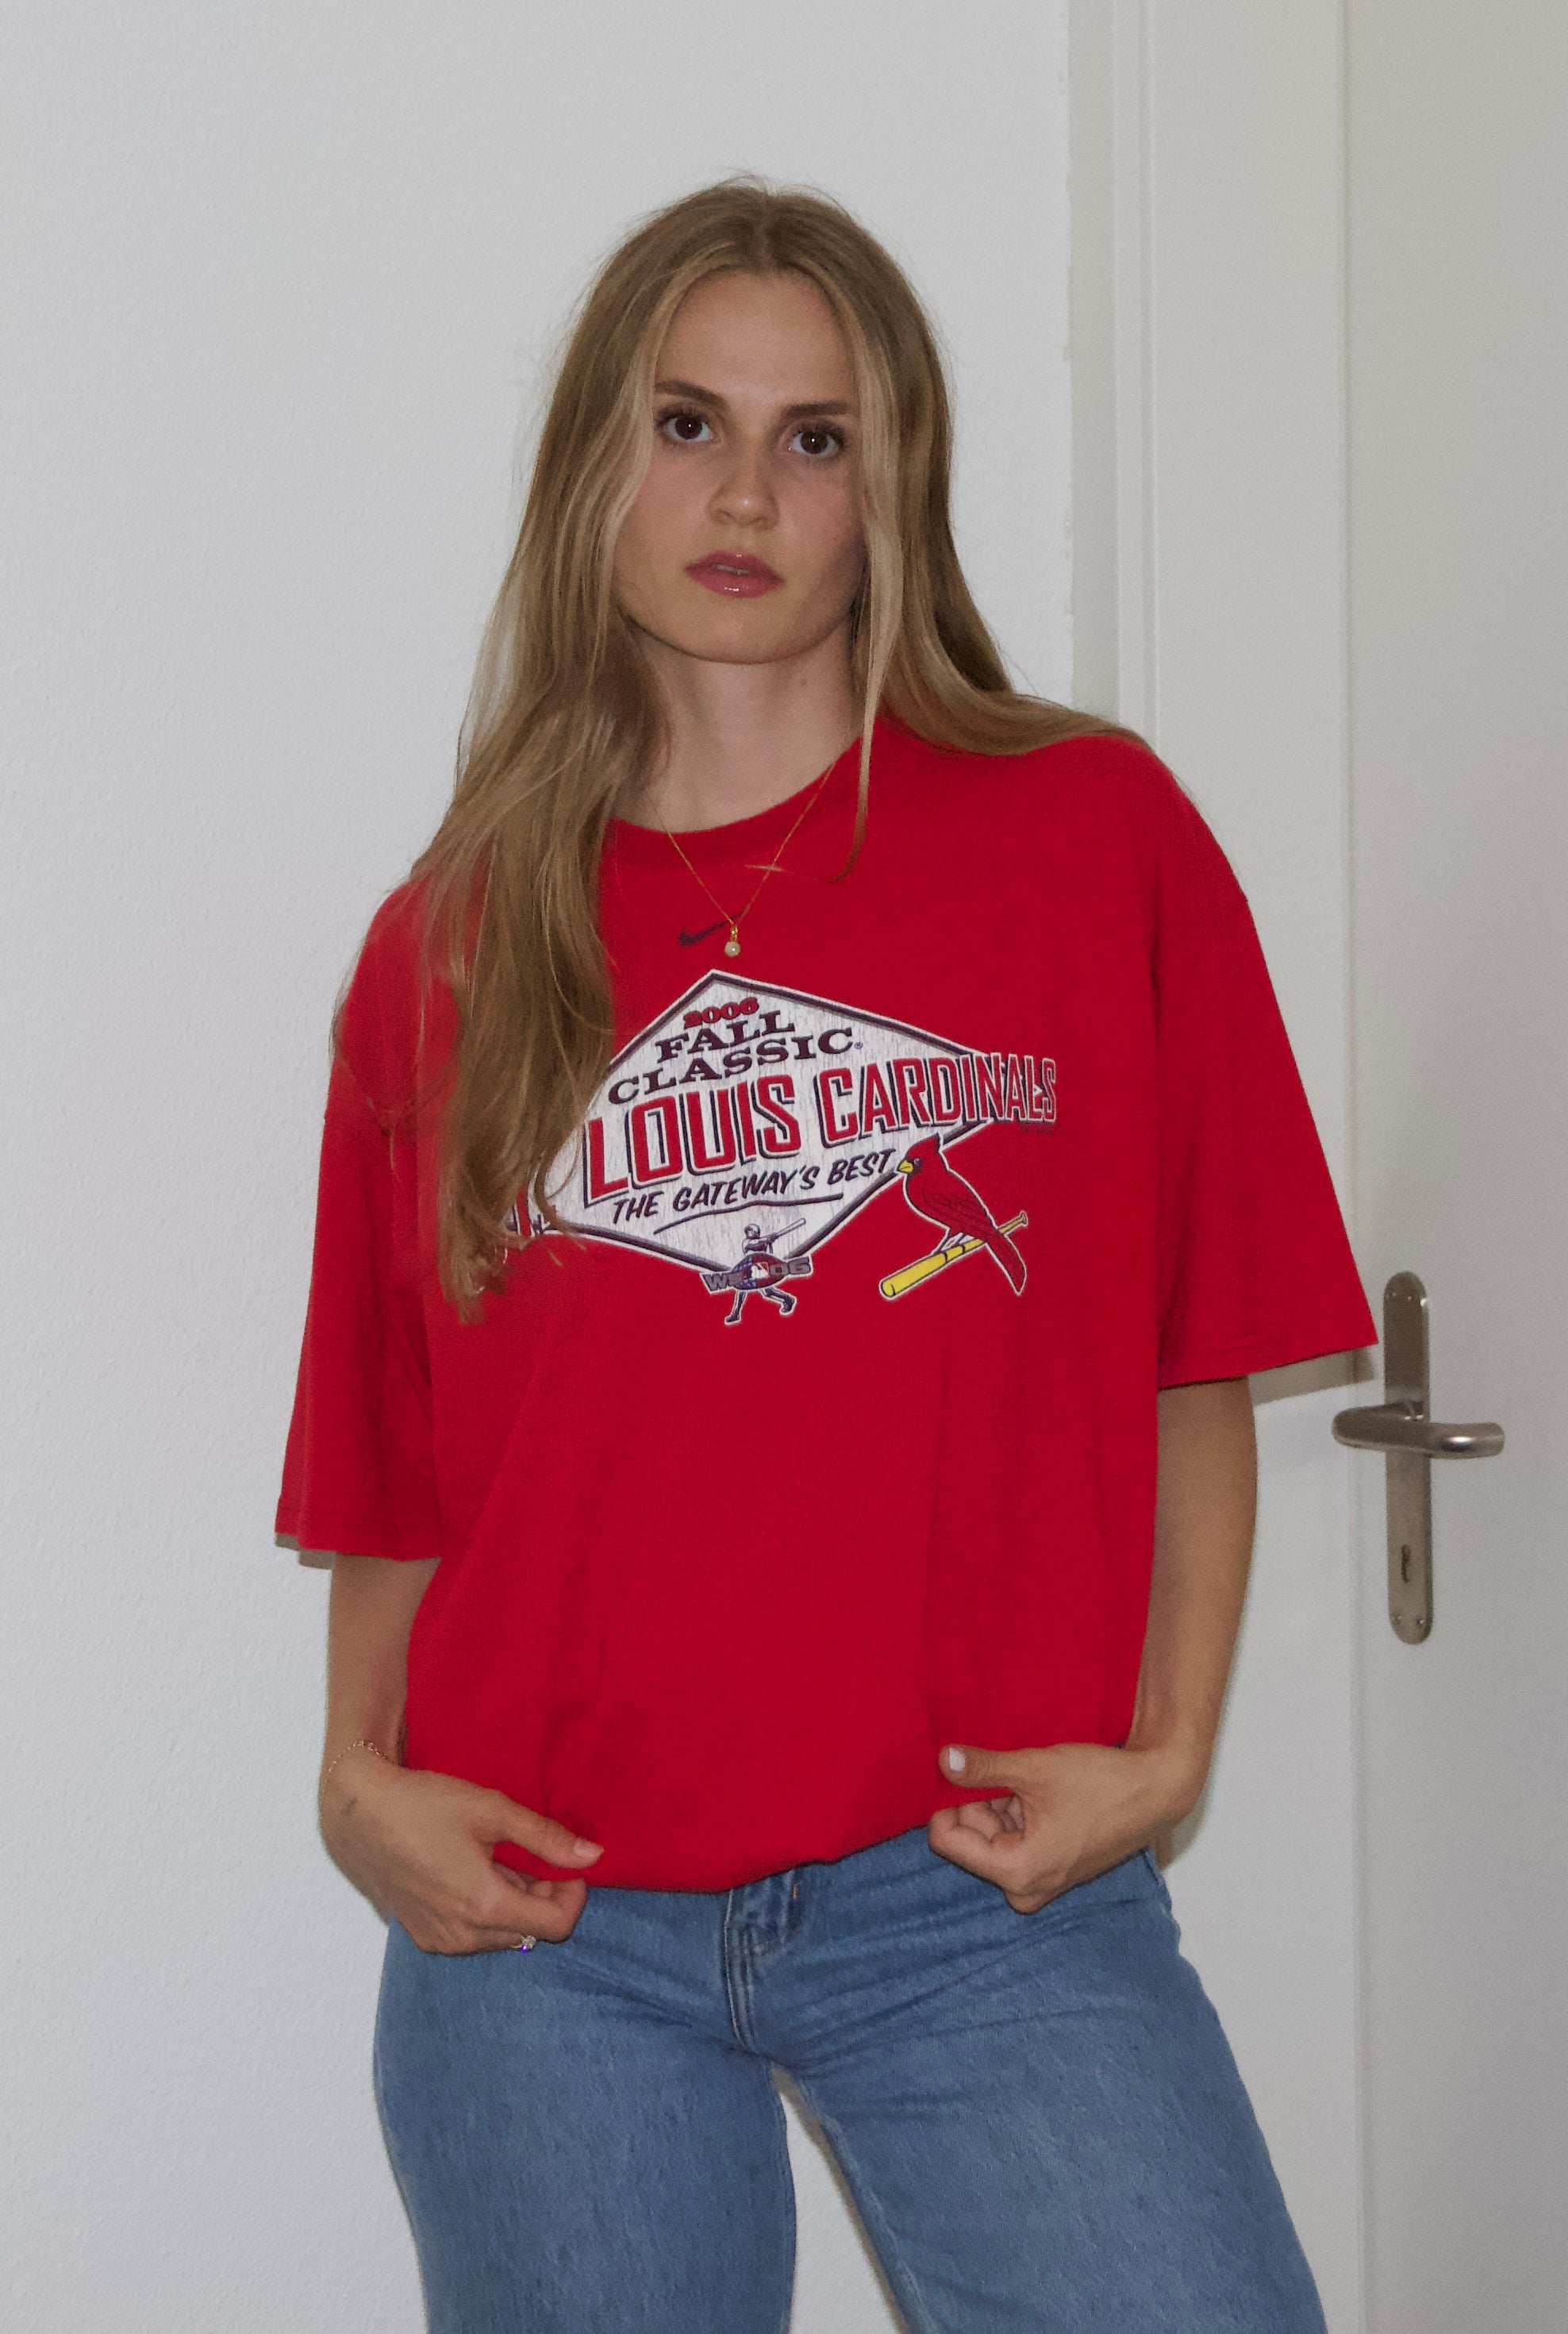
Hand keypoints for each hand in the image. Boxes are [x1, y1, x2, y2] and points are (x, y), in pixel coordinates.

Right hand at [320, 1751, 601, 1953]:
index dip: (573, 1894)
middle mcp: (463, 1935)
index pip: (557, 1925)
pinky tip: (472, 1873)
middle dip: (544, 1897)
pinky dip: (486, 1911)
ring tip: (497, 1859)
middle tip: (532, 1855)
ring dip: (514, 1903)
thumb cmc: (425, 1805)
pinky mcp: (423, 1937)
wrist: (359, 1814)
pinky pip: (473, 1936)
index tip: (566, 1864)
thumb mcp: (493, 1811)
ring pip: (502, 1935)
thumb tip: (594, 1855)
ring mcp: (440, 1941)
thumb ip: (547, 1837)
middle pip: (532, 1932)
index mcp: (485, 1906)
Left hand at [927, 1740, 1201, 1913]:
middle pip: (971, 1839)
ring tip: (1029, 1779)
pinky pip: (1016, 1840)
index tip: (964, 1772)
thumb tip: (941, 1759)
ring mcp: (1040, 1882)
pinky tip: (1038, 1790)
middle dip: (978, 1802)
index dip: (947, 1802)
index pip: (947, 1841)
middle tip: (1005, 1771)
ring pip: (993, 1837)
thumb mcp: (1035, 1768)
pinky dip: (1018, 1813)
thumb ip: (983, 1768)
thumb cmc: (1102, 1783)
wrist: (1156, 1790)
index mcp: (1016, 1872)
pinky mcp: (1052, 1870)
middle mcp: (1025, 1888)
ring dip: (1000, 1804)